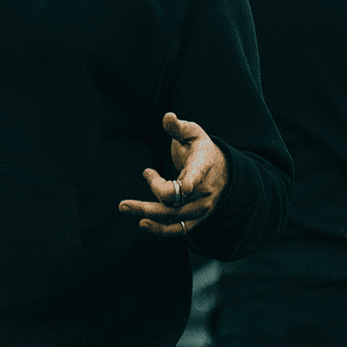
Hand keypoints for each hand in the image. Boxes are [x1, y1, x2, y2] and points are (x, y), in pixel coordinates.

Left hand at [117, 112, 225, 236]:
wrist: (223, 171)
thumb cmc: (201, 149)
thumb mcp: (193, 133)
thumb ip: (178, 127)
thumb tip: (168, 117)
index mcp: (203, 166)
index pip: (196, 176)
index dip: (190, 182)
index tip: (180, 186)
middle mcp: (203, 191)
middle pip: (174, 201)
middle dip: (148, 203)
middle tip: (123, 204)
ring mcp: (201, 207)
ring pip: (173, 217)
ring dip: (148, 215)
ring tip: (126, 208)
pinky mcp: (196, 218)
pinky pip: (180, 229)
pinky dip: (161, 229)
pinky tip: (143, 223)